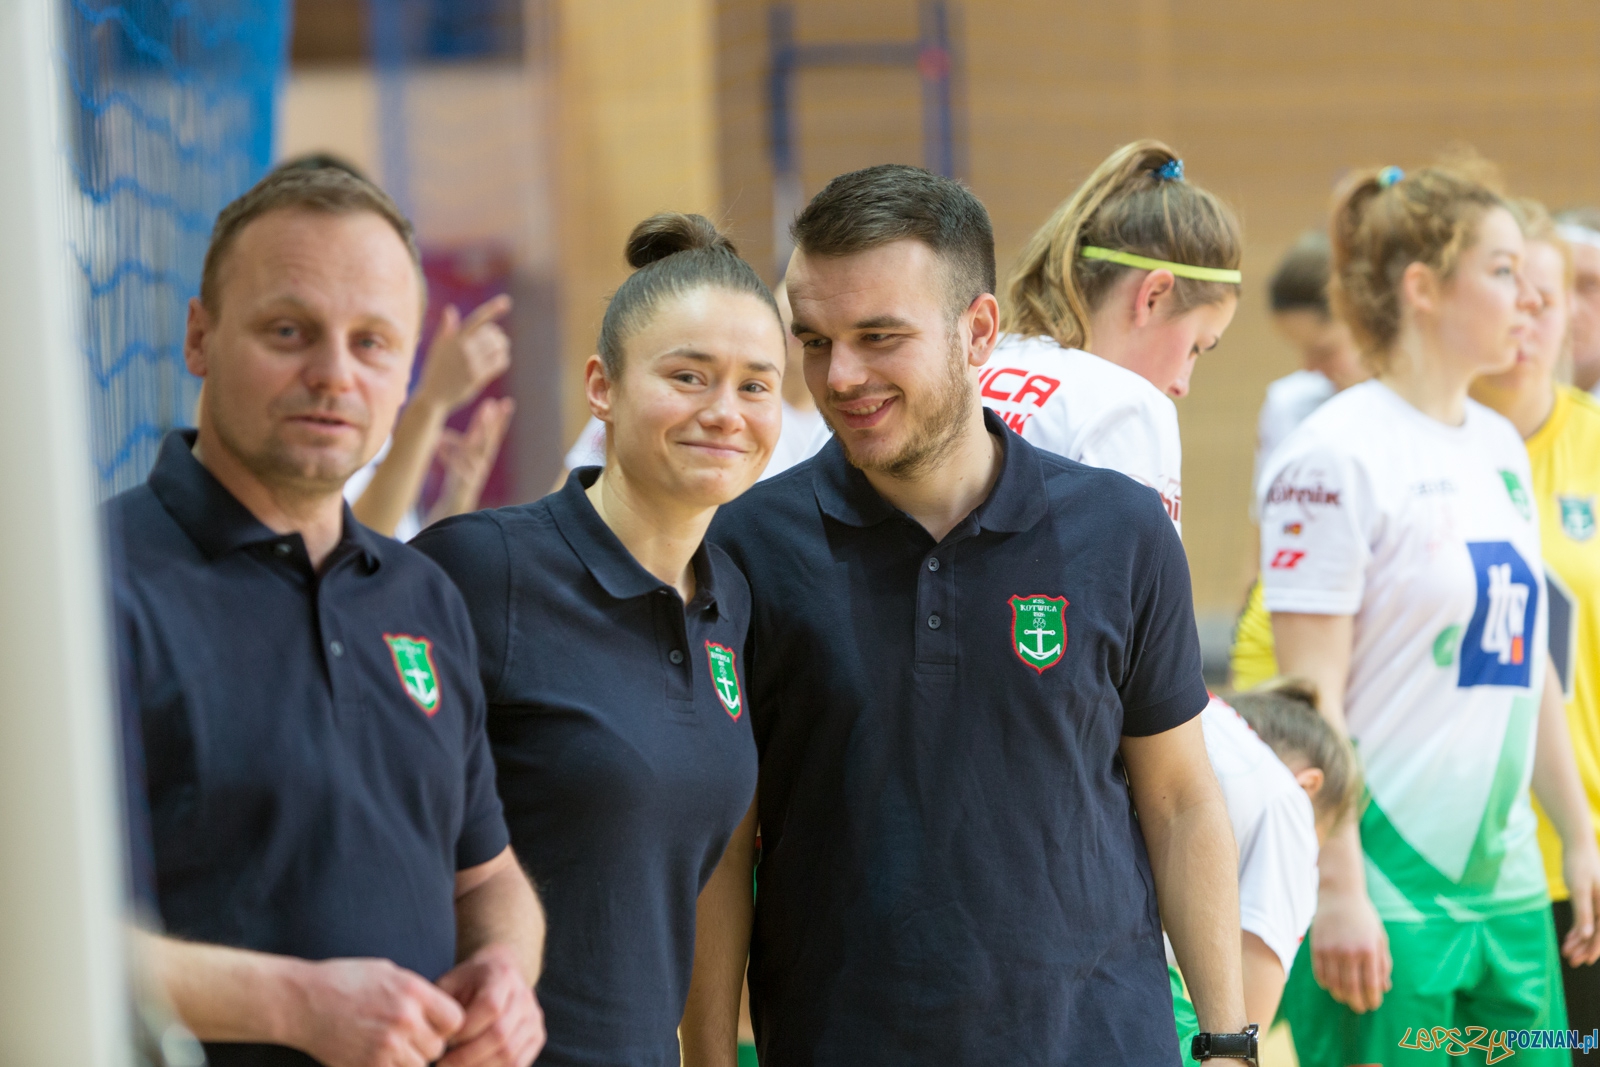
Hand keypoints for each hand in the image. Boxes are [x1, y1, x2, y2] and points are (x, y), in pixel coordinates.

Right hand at [286, 957, 463, 1066]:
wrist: (302, 1000)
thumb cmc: (344, 980)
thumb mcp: (387, 972)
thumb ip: (417, 992)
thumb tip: (439, 1010)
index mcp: (413, 991)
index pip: (455, 1020)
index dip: (446, 1024)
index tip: (433, 1024)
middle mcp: (405, 1018)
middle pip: (437, 1047)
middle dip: (426, 1045)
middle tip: (407, 1038)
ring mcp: (387, 1045)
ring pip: (419, 1065)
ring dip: (409, 1060)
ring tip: (391, 1047)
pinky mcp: (368, 1065)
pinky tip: (376, 1056)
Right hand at [416, 296, 512, 413]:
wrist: (433, 396)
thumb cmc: (435, 370)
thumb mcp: (437, 348)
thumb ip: (446, 330)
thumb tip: (451, 309)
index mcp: (454, 338)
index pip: (477, 319)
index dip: (493, 309)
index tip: (507, 301)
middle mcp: (463, 349)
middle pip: (492, 333)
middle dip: (497, 335)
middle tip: (497, 339)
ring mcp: (471, 363)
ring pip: (498, 347)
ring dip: (503, 346)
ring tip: (500, 348)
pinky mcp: (478, 377)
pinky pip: (499, 363)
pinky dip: (503, 359)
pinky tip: (499, 360)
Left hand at [426, 397, 514, 525]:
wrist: (457, 503)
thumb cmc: (460, 477)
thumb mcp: (462, 455)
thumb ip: (463, 438)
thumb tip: (457, 425)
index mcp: (483, 454)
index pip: (495, 434)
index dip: (501, 419)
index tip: (507, 402)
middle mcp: (483, 461)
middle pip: (489, 439)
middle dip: (491, 421)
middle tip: (493, 404)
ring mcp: (475, 471)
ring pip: (475, 450)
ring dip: (476, 434)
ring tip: (477, 419)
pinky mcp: (464, 481)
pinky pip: (456, 465)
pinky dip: (447, 454)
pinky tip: (439, 441)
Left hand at [435, 944, 544, 1066]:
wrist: (499, 972)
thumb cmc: (467, 982)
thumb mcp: (450, 982)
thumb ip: (441, 1006)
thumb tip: (432, 1037)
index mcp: (502, 975)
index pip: (491, 1006)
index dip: (466, 1029)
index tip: (444, 1040)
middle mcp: (524, 996)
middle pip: (500, 1034)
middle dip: (467, 1057)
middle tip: (443, 1065)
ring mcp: (534, 1017)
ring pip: (510, 1054)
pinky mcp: (537, 1036)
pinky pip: (518, 1063)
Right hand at [1310, 889, 1391, 1012]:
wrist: (1339, 895)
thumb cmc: (1363, 918)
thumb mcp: (1380, 939)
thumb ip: (1383, 964)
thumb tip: (1384, 988)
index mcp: (1369, 950)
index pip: (1371, 985)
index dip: (1373, 999)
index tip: (1373, 1004)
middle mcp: (1349, 952)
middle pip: (1351, 990)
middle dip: (1357, 1004)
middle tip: (1360, 1008)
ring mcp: (1331, 950)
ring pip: (1334, 986)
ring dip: (1341, 997)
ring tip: (1346, 998)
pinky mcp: (1317, 948)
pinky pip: (1320, 975)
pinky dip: (1326, 985)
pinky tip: (1333, 985)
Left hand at [1562, 838, 1599, 965]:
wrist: (1578, 846)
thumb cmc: (1579, 865)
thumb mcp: (1579, 890)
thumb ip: (1584, 913)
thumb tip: (1586, 936)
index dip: (1593, 949)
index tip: (1583, 961)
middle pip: (1598, 934)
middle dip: (1584, 948)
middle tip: (1571, 961)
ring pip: (1592, 929)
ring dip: (1580, 941)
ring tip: (1566, 952)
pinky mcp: (1592, 901)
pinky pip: (1587, 920)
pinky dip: (1578, 930)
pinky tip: (1568, 940)